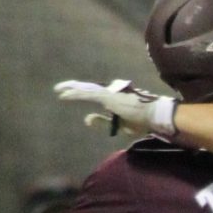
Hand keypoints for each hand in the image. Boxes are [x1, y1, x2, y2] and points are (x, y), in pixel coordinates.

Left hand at [54, 77, 179, 137]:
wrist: (154, 115)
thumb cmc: (141, 121)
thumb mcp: (118, 125)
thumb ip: (101, 122)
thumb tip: (85, 118)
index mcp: (113, 98)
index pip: (94, 93)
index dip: (82, 92)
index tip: (70, 94)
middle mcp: (109, 92)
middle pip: (87, 88)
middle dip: (73, 87)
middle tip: (59, 88)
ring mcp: (108, 93)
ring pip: (85, 89)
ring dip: (71, 89)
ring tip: (58, 89)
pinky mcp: (106, 96)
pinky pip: (87, 94)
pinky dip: (75, 94)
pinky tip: (64, 95)